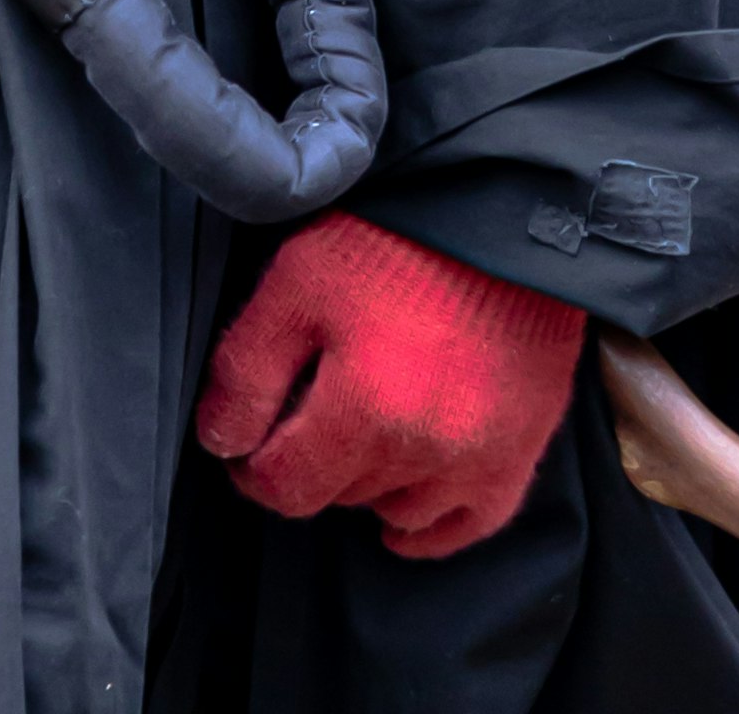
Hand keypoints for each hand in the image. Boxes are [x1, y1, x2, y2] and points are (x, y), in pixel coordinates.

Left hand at [195, 218, 583, 562]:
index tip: (245, 441)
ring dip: (366, 483)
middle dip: (309, 460)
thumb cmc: (393, 237)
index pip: (286, 487)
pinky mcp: (517, 457)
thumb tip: (222, 441)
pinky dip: (428, 522)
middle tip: (306, 408)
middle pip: (337, 495)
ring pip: (394, 510)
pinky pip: (464, 526)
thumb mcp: (296, 281)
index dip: (252, 469)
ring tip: (358, 428)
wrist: (496, 212)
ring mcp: (477, 462)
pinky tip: (402, 498)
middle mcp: (425, 452)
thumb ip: (248, 369)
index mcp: (366, 409)